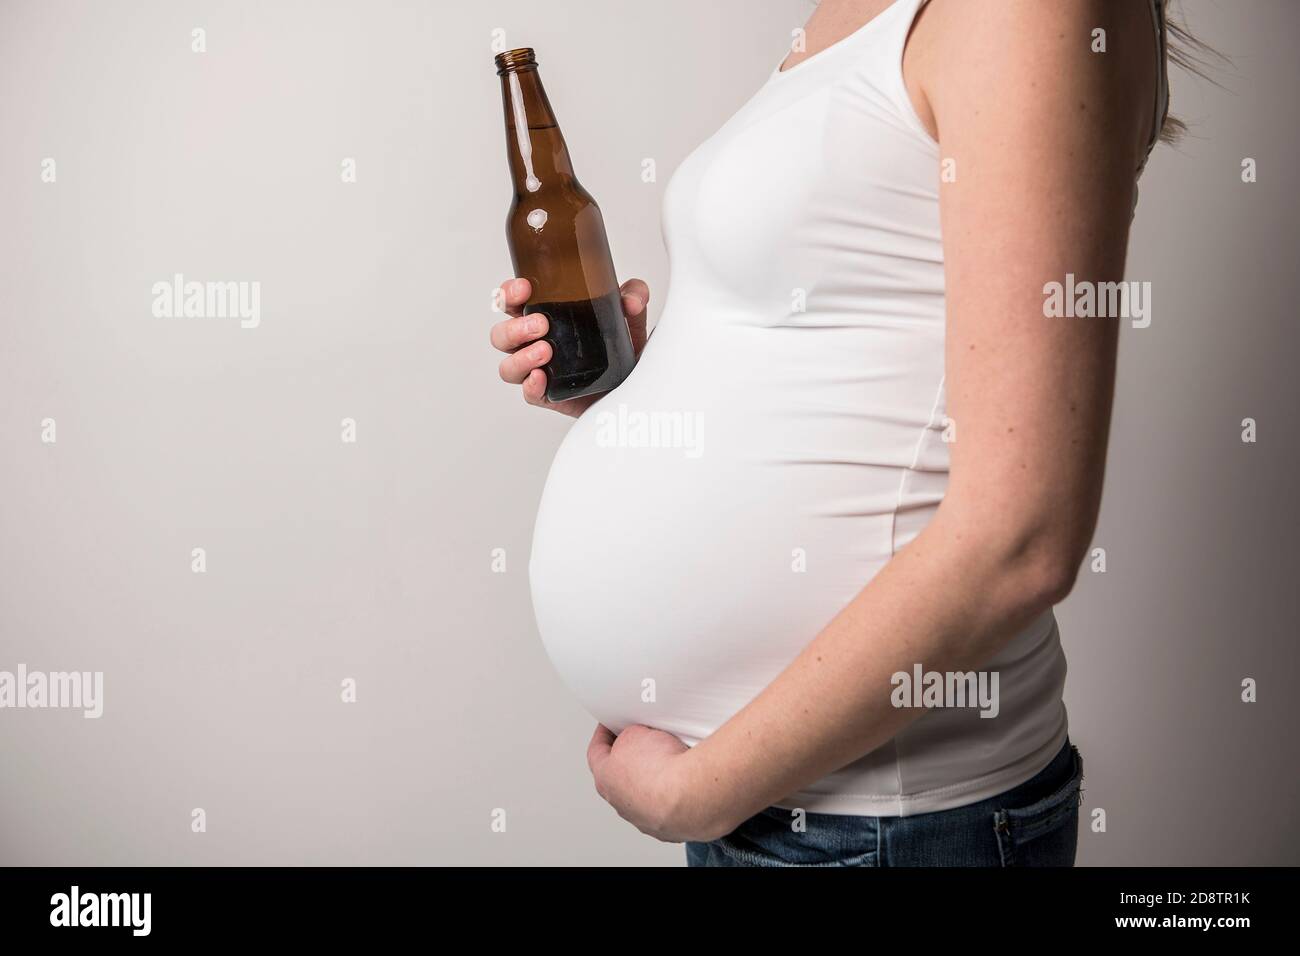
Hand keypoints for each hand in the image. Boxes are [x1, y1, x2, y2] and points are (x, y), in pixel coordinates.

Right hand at [490, 277, 649, 417]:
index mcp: (544, 315)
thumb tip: (630, 302)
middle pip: (501, 335)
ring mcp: (537, 370)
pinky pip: (528, 394)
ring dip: (521, 357)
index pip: (512, 302)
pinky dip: (530, 386)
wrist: (632, 383)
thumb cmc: (619, 347)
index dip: (509, 293)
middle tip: (542, 324)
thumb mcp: (629, 314)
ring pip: (508, 367)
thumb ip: (634, 295)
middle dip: (515, 328)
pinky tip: (541, 378)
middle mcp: (534, 342)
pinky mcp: (547, 396)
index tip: (524, 288)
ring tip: (546, 351)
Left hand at [586, 724, 726, 843]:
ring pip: (647, 792)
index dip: (603, 734)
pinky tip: (684, 777)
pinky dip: (675, 790)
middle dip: (632, 756)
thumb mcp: (634, 733)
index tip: (610, 725)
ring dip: (655, 776)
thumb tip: (636, 738)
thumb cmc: (659, 769)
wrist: (690, 795)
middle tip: (645, 739)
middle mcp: (622, 803)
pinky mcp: (670, 826)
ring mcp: (645, 818)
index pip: (596, 752)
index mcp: (605, 780)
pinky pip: (669, 803)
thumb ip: (628, 735)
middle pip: (621, 775)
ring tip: (671, 758)